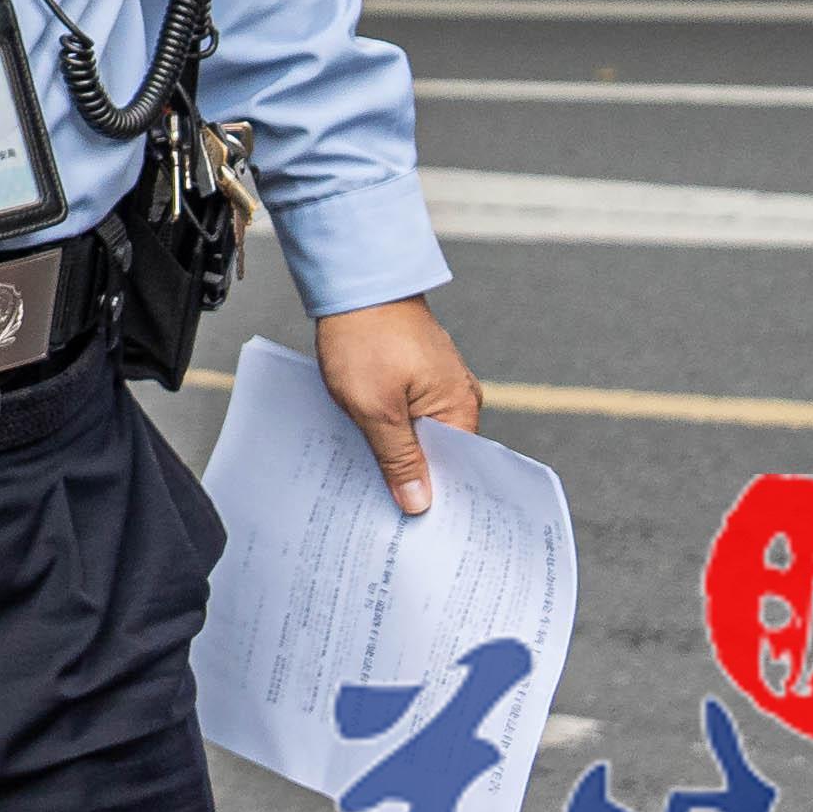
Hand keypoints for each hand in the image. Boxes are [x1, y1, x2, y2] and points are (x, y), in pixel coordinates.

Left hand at [316, 296, 483, 518]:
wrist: (352, 280)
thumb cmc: (364, 338)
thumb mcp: (374, 407)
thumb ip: (397, 457)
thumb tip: (420, 504)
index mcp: (460, 409)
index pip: (458, 471)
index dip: (437, 499)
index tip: (416, 531)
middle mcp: (457, 398)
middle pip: (438, 456)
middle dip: (414, 482)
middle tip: (387, 520)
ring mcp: (435, 385)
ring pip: (418, 436)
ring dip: (395, 457)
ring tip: (371, 492)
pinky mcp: (412, 374)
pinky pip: (404, 414)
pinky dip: (386, 432)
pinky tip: (362, 450)